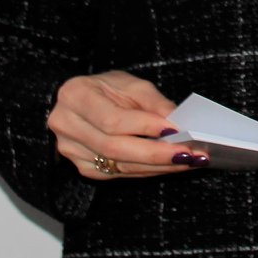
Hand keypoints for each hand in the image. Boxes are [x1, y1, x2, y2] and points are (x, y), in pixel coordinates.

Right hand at [48, 70, 203, 179]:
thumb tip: (177, 122)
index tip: (175, 130)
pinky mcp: (83, 167)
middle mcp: (67, 125)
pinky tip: (169, 166)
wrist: (83, 100)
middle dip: (157, 153)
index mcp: (76, 96)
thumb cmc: (108, 88)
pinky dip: (147, 171)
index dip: (145, 127)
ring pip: (119, 165)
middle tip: (191, 154)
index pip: (112, 119)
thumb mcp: (131, 84)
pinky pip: (119, 174)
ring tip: (189, 161)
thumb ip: (153, 102)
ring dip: (158, 166)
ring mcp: (71, 150)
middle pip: (114, 148)